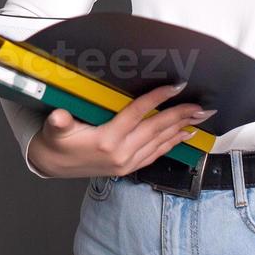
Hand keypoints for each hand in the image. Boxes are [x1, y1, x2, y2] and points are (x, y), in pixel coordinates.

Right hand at [26, 82, 215, 178]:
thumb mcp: (54, 130)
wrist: (54, 165)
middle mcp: (121, 153)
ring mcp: (127, 162)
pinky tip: (185, 135)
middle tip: (200, 105)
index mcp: (106, 140)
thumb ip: (59, 122)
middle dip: (180, 115)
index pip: (137, 114)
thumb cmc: (57, 142)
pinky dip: (172, 143)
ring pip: (160, 142)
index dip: (157, 98)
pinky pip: (156, 154)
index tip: (176, 86)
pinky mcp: (129, 168)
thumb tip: (58, 116)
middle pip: (155, 128)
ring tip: (200, 117)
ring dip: (182, 128)